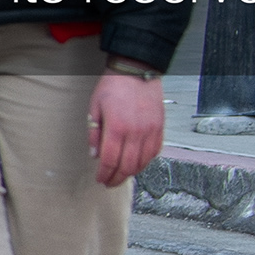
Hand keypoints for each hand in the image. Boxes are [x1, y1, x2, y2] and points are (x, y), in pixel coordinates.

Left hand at [88, 68, 164, 185]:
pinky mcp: (160, 128)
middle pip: (127, 166)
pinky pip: (155, 152)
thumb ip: (95, 133)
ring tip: (121, 175)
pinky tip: (137, 164)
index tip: (100, 179)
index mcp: (117, 128)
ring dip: (131, 172)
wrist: (137, 71)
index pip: (110, 160)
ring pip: (143, 162)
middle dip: (117, 178)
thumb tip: (95, 155)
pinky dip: (146, 162)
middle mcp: (136, 132)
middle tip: (110, 182)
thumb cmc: (113, 87)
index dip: (105, 174)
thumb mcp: (94, 108)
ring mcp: (151, 131)